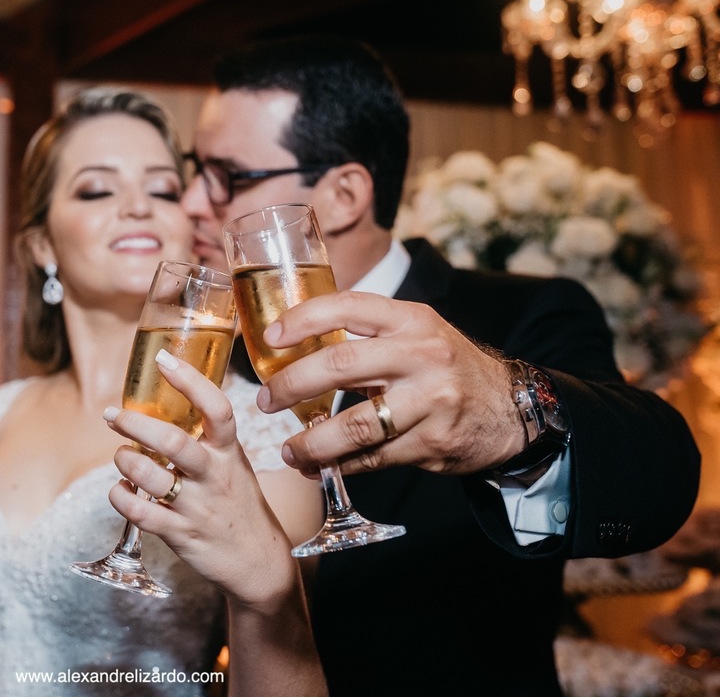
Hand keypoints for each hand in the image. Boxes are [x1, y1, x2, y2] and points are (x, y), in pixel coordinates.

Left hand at [106, 349, 297, 610]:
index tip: (164, 359)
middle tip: (113, 415)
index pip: (217, 408)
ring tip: (120, 456)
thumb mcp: (234, 464)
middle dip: (136, 424)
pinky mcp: (181, 535)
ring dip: (125, 461)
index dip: (190, 381)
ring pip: (152, 477)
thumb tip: (167, 403)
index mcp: (229, 452)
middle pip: (174, 442)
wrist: (259, 562)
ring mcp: (198, 507)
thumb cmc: (239, 504)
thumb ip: (207, 438)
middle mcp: (215, 476)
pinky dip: (121, 497)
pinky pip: (141, 514)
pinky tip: (118, 490)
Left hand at [258, 291, 526, 476]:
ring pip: (354, 425)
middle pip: (340, 365)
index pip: (348, 307)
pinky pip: (373, 457)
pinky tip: (319, 466)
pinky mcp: (432, 442)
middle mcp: (421, 355)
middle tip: (265, 401)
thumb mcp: (416, 332)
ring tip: (288, 451)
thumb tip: (294, 340)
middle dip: (292, 385)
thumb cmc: (445, 366)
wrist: (509, 408)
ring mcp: (429, 401)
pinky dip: (341, 465)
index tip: (271, 338)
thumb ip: (367, 332)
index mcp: (411, 319)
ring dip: (311, 442)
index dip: (304, 319)